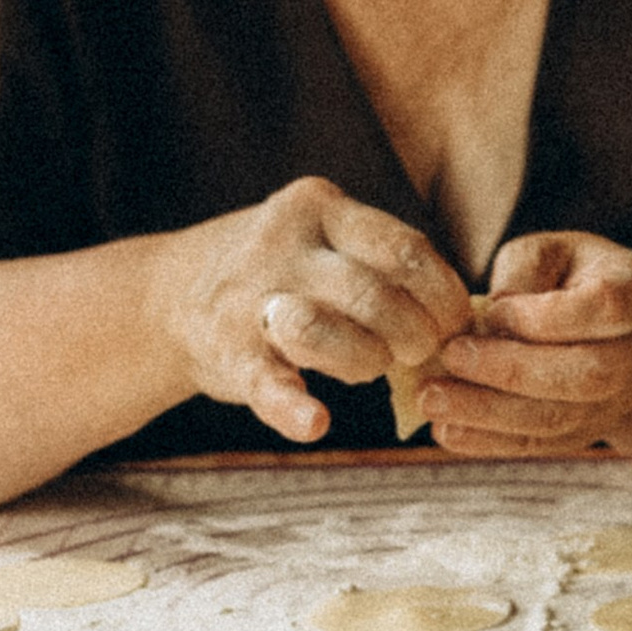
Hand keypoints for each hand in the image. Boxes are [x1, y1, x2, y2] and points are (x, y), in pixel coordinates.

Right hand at [172, 178, 470, 444]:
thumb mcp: (326, 242)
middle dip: (414, 335)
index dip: (444, 296)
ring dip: (366, 361)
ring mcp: (249, 295)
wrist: (170, 296)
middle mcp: (283, 242)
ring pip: (326, 330)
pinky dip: (292, 406)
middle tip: (417, 354)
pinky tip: (315, 422)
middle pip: (375, 294)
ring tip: (369, 369)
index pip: (406, 250)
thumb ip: (384, 266)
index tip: (455, 326)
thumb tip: (462, 319)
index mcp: (322, 208)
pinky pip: (266, 380)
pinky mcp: (224, 349)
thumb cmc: (282, 274)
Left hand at [421, 232, 631, 456]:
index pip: (603, 308)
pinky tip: (446, 430)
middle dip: (511, 369)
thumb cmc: (575, 278)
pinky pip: (540, 444)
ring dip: (490, 413)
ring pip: (558, 418)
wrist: (615, 329)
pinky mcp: (585, 432)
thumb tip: (489, 317)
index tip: (492, 307)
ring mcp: (615, 401)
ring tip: (433, 398)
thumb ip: (522, 270)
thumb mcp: (553, 252)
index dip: (543, 314)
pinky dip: (490, 442)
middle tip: (450, 355)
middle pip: (585, 375)